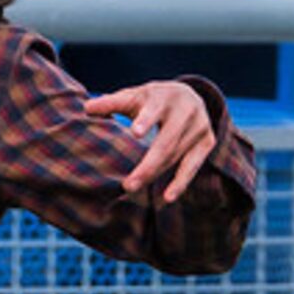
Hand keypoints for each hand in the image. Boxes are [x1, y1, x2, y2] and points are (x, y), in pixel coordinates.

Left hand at [84, 80, 217, 201]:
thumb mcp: (132, 97)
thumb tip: (87, 108)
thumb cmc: (150, 100)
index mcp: (165, 96)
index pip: (154, 109)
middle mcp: (187, 110)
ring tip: (132, 187)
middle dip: (148, 164)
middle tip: (128, 184)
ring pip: (176, 155)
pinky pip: (192, 166)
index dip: (145, 120)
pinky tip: (167, 197)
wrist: (187, 96)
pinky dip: (180, 182)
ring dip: (155, 174)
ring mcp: (200, 126)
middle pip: (166, 141)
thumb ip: (111, 103)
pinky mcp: (207, 141)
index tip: (135, 132)